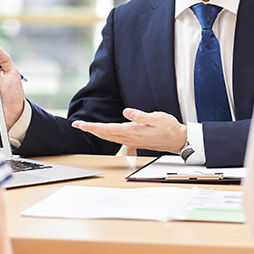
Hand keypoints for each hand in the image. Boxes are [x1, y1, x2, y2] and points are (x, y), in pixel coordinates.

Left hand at [72, 108, 186, 152]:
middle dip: (90, 129)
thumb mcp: (156, 117)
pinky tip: (104, 132)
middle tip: (77, 125)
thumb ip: (140, 115)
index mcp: (132, 131)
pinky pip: (115, 138)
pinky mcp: (134, 141)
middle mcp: (129, 138)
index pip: (107, 128)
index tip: (80, 124)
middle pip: (104, 134)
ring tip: (86, 127)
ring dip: (97, 132)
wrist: (177, 140)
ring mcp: (131, 141)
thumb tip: (126, 112)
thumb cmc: (168, 127)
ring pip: (109, 137)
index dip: (92, 126)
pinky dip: (106, 134)